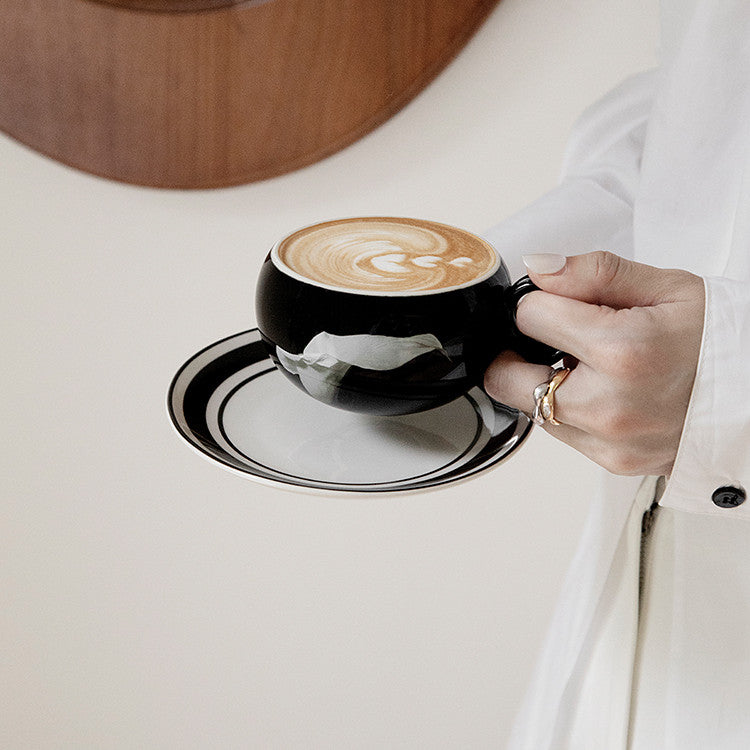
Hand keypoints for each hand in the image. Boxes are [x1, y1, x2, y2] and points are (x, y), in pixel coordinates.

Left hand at [484, 251, 704, 475]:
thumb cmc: (721, 341)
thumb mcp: (669, 287)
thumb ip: (595, 273)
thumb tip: (539, 269)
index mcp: (622, 351)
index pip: (529, 317)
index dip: (540, 303)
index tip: (562, 304)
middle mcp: (608, 405)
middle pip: (505, 377)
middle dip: (519, 351)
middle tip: (551, 339)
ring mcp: (608, 442)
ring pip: (530, 406)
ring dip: (544, 382)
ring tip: (592, 365)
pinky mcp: (611, 463)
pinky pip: (561, 431)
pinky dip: (569, 408)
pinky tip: (605, 391)